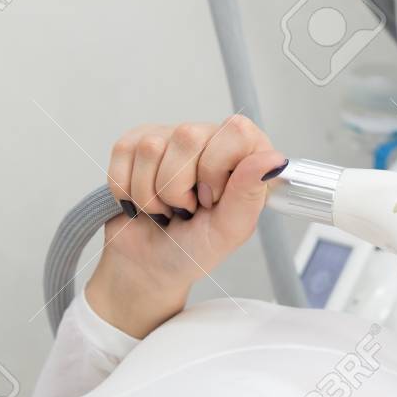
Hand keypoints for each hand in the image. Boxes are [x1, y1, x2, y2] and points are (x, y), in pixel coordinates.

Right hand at [86, 115, 288, 337]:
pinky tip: (143, 203)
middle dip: (179, 188)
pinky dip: (127, 190)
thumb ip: (249, 194)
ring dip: (152, 195)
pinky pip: (123, 153)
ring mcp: (170, 137)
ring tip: (166, 209)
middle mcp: (209, 139)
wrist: (148, 265)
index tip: (212, 199)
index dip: (217, 169)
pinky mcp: (134, 144)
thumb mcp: (229, 231)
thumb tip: (273, 159)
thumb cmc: (194, 249)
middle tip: (188, 209)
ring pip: (151, 147)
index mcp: (244, 156)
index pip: (236, 131)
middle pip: (188, 135)